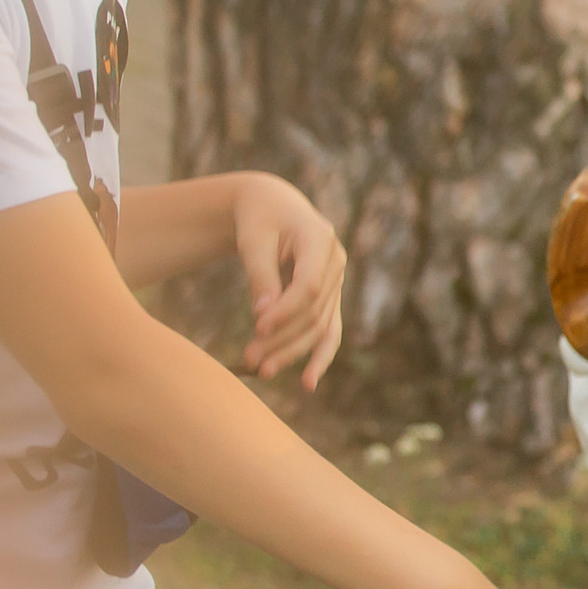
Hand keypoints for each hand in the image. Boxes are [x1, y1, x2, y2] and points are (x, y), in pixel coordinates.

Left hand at [230, 173, 347, 386]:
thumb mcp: (253, 240)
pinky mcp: (330, 296)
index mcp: (320, 238)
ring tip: (261, 371)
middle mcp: (336, 261)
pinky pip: (329, 330)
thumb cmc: (258, 218)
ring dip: (292, 352)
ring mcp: (337, 280)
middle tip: (249, 359)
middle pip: (314, 311)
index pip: (310, 285)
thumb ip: (261, 276)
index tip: (257, 329)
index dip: (286, 311)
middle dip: (283, 339)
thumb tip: (264, 317)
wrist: (271, 205)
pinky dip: (320, 356)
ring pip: (320, 325)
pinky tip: (307, 383)